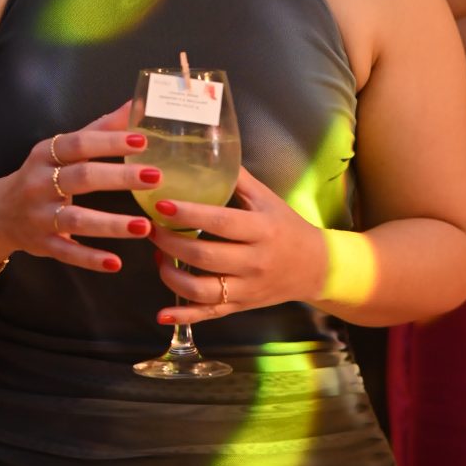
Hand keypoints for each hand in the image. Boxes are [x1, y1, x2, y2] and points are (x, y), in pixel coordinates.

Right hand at [0, 102, 160, 272]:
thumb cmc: (43, 174)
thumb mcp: (63, 148)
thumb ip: (99, 128)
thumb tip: (135, 104)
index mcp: (47, 154)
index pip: (79, 143)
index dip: (109, 142)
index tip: (142, 141)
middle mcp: (40, 183)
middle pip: (81, 177)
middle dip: (119, 177)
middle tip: (155, 177)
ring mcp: (39, 216)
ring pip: (76, 220)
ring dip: (111, 224)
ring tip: (143, 226)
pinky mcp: (42, 244)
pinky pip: (67, 252)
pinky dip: (90, 258)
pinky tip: (115, 262)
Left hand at [149, 167, 325, 324]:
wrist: (314, 267)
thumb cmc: (285, 226)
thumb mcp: (267, 198)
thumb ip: (236, 178)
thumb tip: (205, 150)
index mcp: (261, 230)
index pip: (220, 222)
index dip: (189, 214)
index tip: (161, 204)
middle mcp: (254, 262)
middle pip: (204, 256)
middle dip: (170, 241)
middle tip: (151, 227)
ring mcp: (246, 289)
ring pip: (201, 290)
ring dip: (171, 274)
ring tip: (158, 255)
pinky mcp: (240, 307)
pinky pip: (208, 315)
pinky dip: (183, 316)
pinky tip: (162, 312)